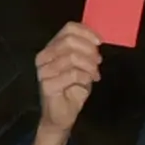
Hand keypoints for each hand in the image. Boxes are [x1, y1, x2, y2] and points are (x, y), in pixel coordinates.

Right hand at [31, 23, 102, 144]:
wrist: (61, 116)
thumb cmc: (72, 89)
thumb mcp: (82, 66)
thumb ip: (86, 51)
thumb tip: (97, 40)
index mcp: (52, 47)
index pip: (68, 29)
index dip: (86, 32)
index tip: (100, 41)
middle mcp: (44, 56)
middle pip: (69, 41)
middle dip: (89, 50)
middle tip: (98, 61)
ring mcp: (44, 70)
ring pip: (72, 57)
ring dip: (89, 66)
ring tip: (94, 74)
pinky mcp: (47, 84)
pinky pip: (72, 74)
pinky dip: (85, 77)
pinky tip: (88, 83)